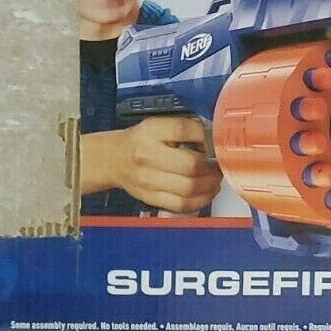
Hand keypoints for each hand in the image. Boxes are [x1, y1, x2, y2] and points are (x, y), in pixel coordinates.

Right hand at [80, 117, 221, 212]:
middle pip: (190, 165)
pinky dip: (200, 200)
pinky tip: (206, 192)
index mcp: (150, 132)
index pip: (183, 129)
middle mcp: (147, 156)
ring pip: (189, 189)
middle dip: (212, 166)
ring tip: (215, 179)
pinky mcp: (150, 198)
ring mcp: (147, 181)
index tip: (212, 140)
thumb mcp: (157, 125)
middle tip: (219, 165)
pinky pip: (181, 205)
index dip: (204, 135)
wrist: (112, 159)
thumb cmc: (141, 141)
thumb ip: (184, 129)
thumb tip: (214, 139)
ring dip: (210, 185)